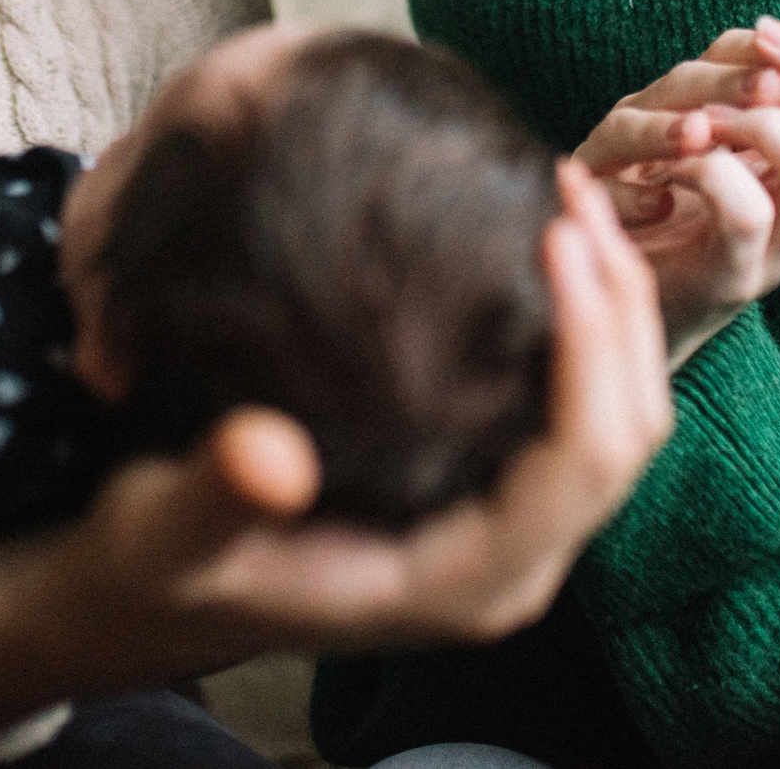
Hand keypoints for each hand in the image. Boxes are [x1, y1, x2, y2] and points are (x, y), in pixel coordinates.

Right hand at [0, 163, 670, 731]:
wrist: (154, 590)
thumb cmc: (161, 562)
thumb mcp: (165, 532)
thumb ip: (215, 498)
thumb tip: (269, 458)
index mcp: (458, 579)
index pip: (579, 462)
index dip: (591, 345)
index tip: (556, 235)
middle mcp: (505, 558)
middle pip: (625, 430)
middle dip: (620, 307)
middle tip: (571, 191)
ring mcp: (507, 522)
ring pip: (616, 412)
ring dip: (611, 303)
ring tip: (567, 193)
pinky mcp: (491, 482)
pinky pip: (574, 401)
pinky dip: (578, 320)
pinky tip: (539, 236)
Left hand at [574, 9, 779, 367]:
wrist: (617, 288)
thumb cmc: (666, 193)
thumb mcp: (714, 124)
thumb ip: (751, 83)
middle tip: (762, 44)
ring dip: (765, 122)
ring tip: (708, 115)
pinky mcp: (729, 277)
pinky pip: (747, 212)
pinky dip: (710, 167)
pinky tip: (673, 162)